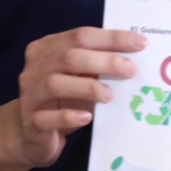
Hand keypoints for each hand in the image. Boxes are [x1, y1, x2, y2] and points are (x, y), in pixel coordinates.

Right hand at [0, 27, 146, 168]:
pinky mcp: (31, 123)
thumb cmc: (61, 101)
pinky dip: (69, 116)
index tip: (140, 43)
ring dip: (88, 87)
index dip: (111, 38)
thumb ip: (95, 64)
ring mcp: (30, 95)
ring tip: (110, 96)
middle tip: (131, 70)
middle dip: (104, 61)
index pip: (80, 36)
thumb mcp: (77, 77)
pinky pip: (47, 118)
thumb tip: (133, 56)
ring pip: (56, 83)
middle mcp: (34, 68)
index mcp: (46, 49)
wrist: (31, 135)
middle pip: (69, 57)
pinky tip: (87, 118)